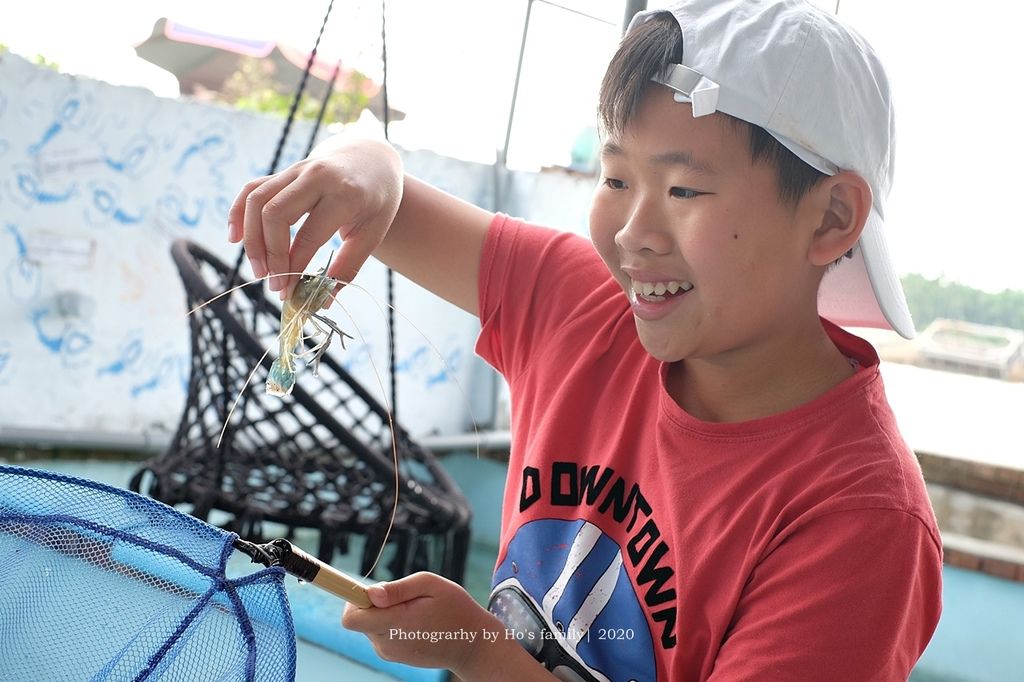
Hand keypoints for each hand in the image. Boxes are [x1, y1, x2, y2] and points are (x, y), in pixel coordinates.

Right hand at [227, 136, 402, 298]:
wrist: (371, 158)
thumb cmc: (376, 199)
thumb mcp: (372, 233)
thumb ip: (348, 267)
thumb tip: (322, 302)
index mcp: (345, 194)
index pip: (309, 235)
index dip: (294, 266)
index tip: (290, 292)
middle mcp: (316, 177)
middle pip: (275, 213)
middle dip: (269, 253)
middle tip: (274, 284)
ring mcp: (296, 171)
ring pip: (257, 200)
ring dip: (251, 239)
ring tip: (258, 270)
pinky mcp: (283, 172)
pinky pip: (252, 188)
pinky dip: (238, 212)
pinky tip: (235, 238)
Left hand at [342, 572, 506, 675]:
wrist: (472, 645)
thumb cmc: (455, 609)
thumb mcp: (431, 585)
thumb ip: (398, 588)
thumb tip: (371, 593)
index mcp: (395, 623)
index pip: (351, 618)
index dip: (349, 598)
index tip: (356, 586)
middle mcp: (387, 642)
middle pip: (360, 617)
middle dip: (373, 602)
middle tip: (403, 596)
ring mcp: (390, 652)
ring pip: (370, 624)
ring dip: (384, 613)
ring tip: (415, 610)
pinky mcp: (394, 655)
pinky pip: (380, 633)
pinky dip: (391, 623)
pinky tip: (416, 622)